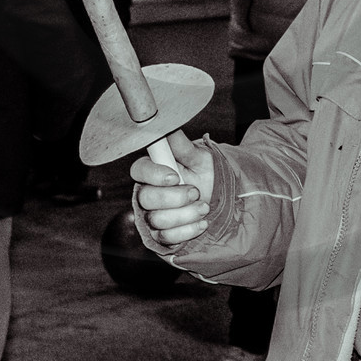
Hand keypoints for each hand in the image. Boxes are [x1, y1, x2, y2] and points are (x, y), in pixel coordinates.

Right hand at [131, 128, 215, 246]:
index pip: (138, 171)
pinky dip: (188, 231)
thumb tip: (169, 122)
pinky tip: (202, 223)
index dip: (154, 174)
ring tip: (204, 207)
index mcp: (153, 171)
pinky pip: (166, 238)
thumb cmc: (206, 174)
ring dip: (186, 215)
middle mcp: (148, 194)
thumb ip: (181, 144)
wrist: (221, 200)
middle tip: (196, 192)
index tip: (174, 176)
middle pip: (146, 198)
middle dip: (175, 198)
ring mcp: (153, 216)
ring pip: (157, 220)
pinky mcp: (161, 236)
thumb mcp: (199, 157)